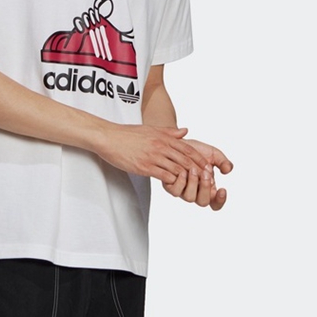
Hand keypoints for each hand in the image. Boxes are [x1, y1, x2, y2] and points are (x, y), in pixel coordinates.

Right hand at [95, 125, 210, 184]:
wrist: (108, 138)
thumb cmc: (128, 134)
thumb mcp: (151, 129)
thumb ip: (169, 132)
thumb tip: (185, 131)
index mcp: (164, 137)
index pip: (188, 149)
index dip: (200, 159)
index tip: (207, 168)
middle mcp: (161, 146)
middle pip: (186, 160)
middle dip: (198, 171)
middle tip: (206, 181)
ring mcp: (153, 157)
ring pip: (177, 169)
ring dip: (187, 179)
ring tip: (194, 186)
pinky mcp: (144, 167)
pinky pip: (164, 176)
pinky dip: (172, 182)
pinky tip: (175, 186)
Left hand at [162, 139, 232, 209]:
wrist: (179, 144)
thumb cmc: (197, 151)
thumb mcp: (213, 154)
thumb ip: (223, 162)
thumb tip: (228, 170)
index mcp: (208, 188)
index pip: (215, 203)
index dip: (220, 201)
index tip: (223, 189)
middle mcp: (195, 192)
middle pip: (203, 202)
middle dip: (206, 188)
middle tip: (206, 173)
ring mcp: (183, 190)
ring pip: (189, 198)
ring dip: (193, 184)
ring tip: (193, 169)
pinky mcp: (171, 185)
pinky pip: (175, 191)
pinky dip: (180, 182)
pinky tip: (183, 172)